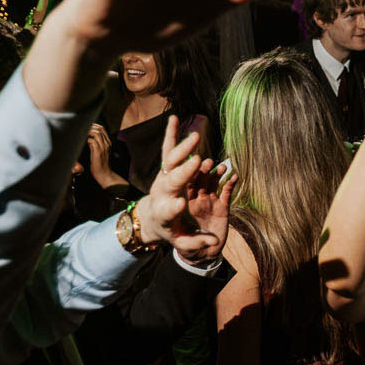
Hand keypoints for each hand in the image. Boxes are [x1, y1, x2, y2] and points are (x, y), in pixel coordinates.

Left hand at [86, 124, 128, 189]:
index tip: (85, 127)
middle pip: (100, 129)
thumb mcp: (99, 152)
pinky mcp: (98, 152)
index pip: (102, 129)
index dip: (93, 126)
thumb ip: (96, 145)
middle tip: (81, 129)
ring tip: (81, 134)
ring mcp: (103, 147)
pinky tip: (81, 142)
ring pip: (96, 133)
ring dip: (88, 132)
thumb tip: (88, 138)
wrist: (104, 175)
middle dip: (90, 127)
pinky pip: (91, 140)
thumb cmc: (100, 165)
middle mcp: (107, 144)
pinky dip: (86, 139)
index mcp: (108, 143)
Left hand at [134, 116, 221, 258]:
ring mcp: (164, 178)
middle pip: (172, 180)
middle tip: (196, 161)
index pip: (168, 211)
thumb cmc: (170, 231)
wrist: (152, 218)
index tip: (180, 204)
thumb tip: (212, 244)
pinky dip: (170, 134)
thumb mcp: (181, 243)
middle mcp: (163, 193)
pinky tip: (173, 119)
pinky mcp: (166, 169)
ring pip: (171, 161)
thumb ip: (195, 244)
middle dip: (184, 171)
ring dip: (183, 149)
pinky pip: (167, 149)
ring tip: (195, 137)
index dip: (174, 208)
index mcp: (165, 214)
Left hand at [179, 157, 236, 264]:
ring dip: (211, 172)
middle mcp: (187, 201)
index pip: (170, 209)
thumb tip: (213, 243)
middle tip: (198, 162)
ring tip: (218, 166)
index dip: (174, 207)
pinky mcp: (218, 203)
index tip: (180, 203)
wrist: (193, 241)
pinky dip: (229, 182)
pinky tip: (234, 177)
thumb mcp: (186, 247)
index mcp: (171, 214)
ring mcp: (203, 199)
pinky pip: (224, 190)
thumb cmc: (183, 242)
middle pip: (186, 182)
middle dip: (191, 172)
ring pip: (204, 181)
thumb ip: (197, 244)